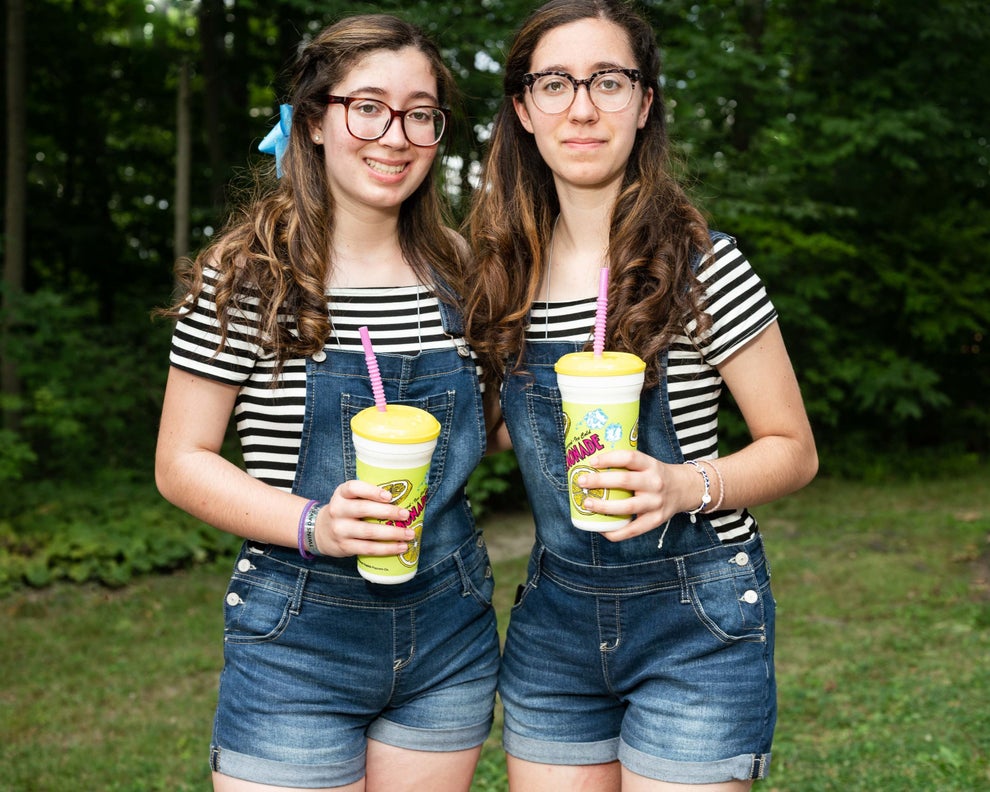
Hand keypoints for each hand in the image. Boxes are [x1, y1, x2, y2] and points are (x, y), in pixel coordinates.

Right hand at [314, 480, 415, 557]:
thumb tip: (406, 495)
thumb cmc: (346, 510)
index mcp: (341, 494)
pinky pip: (368, 548)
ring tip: (409, 534)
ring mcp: (340, 530)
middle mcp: (338, 510)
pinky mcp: (345, 546)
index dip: (372, 491)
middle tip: (406, 514)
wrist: (321, 531)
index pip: (354, 488)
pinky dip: (387, 549)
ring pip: (368, 531)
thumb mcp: (349, 498)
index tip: (389, 495)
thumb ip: (368, 495)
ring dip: (392, 533)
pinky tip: (400, 547)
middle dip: (388, 512)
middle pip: (363, 509)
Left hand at [577, 450, 702, 541]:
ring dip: (603, 507)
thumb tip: (590, 466)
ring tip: (587, 504)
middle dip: (599, 481)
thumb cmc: (655, 475)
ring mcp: (656, 503)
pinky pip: (632, 530)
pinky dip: (615, 532)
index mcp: (650, 465)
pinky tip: (601, 528)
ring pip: (627, 507)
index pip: (629, 458)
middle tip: (582, 482)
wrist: (684, 489)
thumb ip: (626, 465)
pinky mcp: (655, 520)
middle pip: (624, 481)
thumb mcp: (647, 464)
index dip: (609, 458)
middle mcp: (654, 483)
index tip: (592, 461)